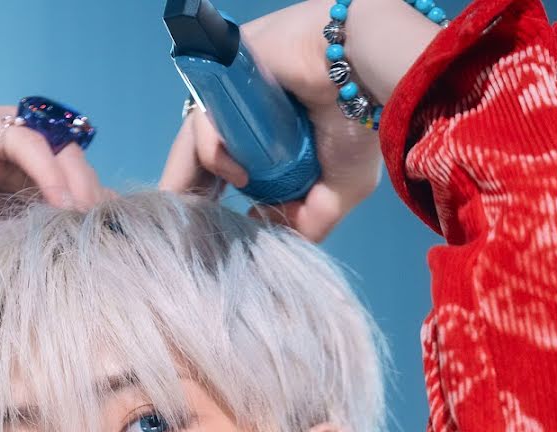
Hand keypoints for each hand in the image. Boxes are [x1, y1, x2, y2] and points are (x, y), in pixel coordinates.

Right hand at [0, 105, 113, 305]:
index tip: (118, 237)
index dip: (99, 202)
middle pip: (71, 156)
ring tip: (86, 217)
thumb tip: (116, 241)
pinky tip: (60, 202)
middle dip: (93, 190)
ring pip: (53, 142)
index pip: (77, 175)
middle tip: (106, 227)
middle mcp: (9, 150)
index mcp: (24, 176)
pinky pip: (23, 138)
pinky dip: (47, 168)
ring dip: (76, 179)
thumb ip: (55, 236)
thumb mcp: (19, 252)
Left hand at [159, 2, 381, 243]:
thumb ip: (306, 220)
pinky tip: (237, 175)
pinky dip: (213, 154)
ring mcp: (237, 88)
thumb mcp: (340, 190)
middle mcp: (251, 107)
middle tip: (187, 228)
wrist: (369, 72)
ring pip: (198, 137)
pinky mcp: (226, 70)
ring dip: (196, 179)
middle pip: (205, 150)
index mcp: (274, 132)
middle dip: (188, 191)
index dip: (218, 194)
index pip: (232, 162)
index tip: (222, 225)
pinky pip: (205, 119)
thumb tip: (272, 235)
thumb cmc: (363, 123)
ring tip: (207, 213)